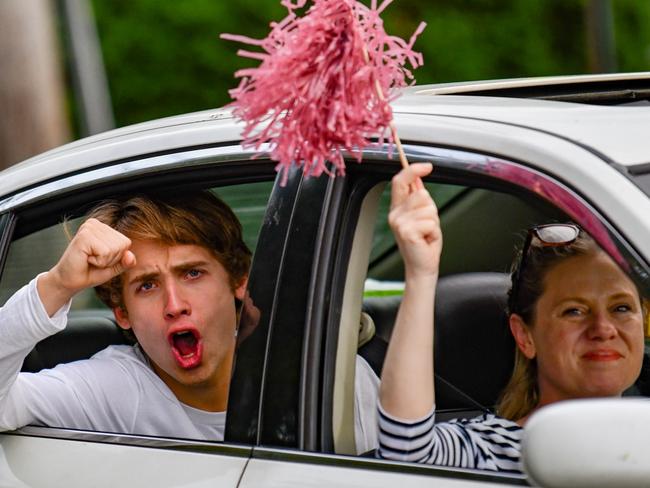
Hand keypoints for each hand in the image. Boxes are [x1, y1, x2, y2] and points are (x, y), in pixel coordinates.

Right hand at [38, 218, 135, 315]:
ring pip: (114, 249)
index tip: (100, 259)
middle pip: (122, 245)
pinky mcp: (84, 236)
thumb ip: (125, 262)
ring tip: (89, 259)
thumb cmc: (89, 272)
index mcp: (103, 228)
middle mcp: (96, 224)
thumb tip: (131, 256)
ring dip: (104, 261)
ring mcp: (89, 228)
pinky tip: (86, 258)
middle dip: (110, 259)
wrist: (68, 281)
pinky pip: (105, 252)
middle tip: (93, 261)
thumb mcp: (113, 268)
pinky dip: (98, 261)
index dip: (116, 257)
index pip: (126, 243)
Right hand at [388, 163, 441, 279]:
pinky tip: (427, 240)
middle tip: (428, 225)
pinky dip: (434, 231)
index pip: (400, 181)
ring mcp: (399, 223)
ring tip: (427, 233)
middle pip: (421, 193)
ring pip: (428, 208)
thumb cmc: (424, 243)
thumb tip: (419, 180)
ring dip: (434, 221)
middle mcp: (395, 214)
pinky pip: (430, 222)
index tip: (427, 166)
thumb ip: (419, 199)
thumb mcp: (423, 216)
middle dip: (431, 208)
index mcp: (397, 208)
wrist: (422, 267)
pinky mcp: (407, 232)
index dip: (413, 170)